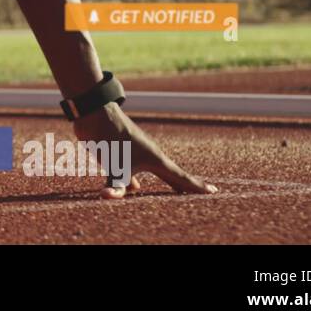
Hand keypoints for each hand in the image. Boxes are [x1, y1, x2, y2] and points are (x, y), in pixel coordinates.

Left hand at [73, 102, 218, 198]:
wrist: (95, 113)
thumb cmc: (110, 137)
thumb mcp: (115, 165)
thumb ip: (115, 186)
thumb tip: (108, 197)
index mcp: (155, 159)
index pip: (181, 177)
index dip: (197, 186)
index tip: (215, 191)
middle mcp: (149, 156)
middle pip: (172, 175)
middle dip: (185, 185)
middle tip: (204, 192)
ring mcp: (136, 154)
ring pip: (153, 174)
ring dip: (163, 183)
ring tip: (174, 191)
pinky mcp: (122, 153)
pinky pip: (134, 173)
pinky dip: (136, 182)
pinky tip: (135, 188)